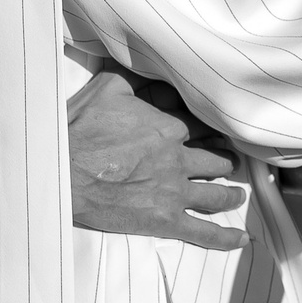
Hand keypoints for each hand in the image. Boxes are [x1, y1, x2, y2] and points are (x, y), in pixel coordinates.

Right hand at [64, 67, 247, 247]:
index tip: (214, 134)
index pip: (200, 129)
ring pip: (216, 194)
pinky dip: (225, 237)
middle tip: (229, 163)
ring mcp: (173, 192)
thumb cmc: (79, 128)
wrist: (60, 169)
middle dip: (225, 161)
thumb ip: (136, 80)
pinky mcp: (163, 220)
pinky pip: (203, 232)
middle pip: (215, 161)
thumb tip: (147, 64)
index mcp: (168, 128)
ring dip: (231, 194)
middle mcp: (177, 160)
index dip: (209, 132)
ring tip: (238, 194)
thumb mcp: (110, 87)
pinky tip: (241, 239)